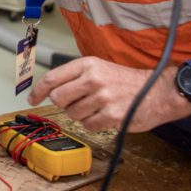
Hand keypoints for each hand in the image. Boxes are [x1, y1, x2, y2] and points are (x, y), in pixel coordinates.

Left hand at [27, 58, 190, 131]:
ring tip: (98, 106)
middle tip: (77, 102)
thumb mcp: (98, 68)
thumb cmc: (125, 81)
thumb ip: (74, 77)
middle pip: (58, 98)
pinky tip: (105, 116)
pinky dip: (94, 124)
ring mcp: (103, 97)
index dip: (38, 91)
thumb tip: (47, 91)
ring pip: (73, 113)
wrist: (158, 91)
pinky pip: (88, 125)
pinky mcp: (112, 115)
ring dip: (82, 114)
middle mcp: (94, 79)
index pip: (52, 78)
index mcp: (87, 65)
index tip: (31, 99)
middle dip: (64, 104)